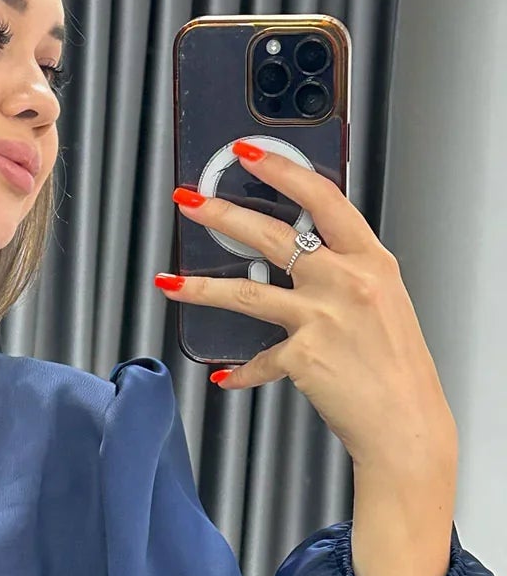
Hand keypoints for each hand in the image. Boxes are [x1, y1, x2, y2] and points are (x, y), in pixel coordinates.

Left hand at [157, 138, 457, 470]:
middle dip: (223, 214)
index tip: (250, 154)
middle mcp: (346, 282)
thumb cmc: (396, 365)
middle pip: (273, 235)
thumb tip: (305, 255)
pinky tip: (227, 374)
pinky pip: (258, 359)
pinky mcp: (301, 356)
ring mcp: (322, 318)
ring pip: (246, 292)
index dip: (282, 170)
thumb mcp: (383, 301)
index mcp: (370, 260)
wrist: (405, 421)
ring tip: (170, 279)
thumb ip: (346, 272)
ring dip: (200, 286)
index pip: (322, 198)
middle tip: (191, 200)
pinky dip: (242, 371)